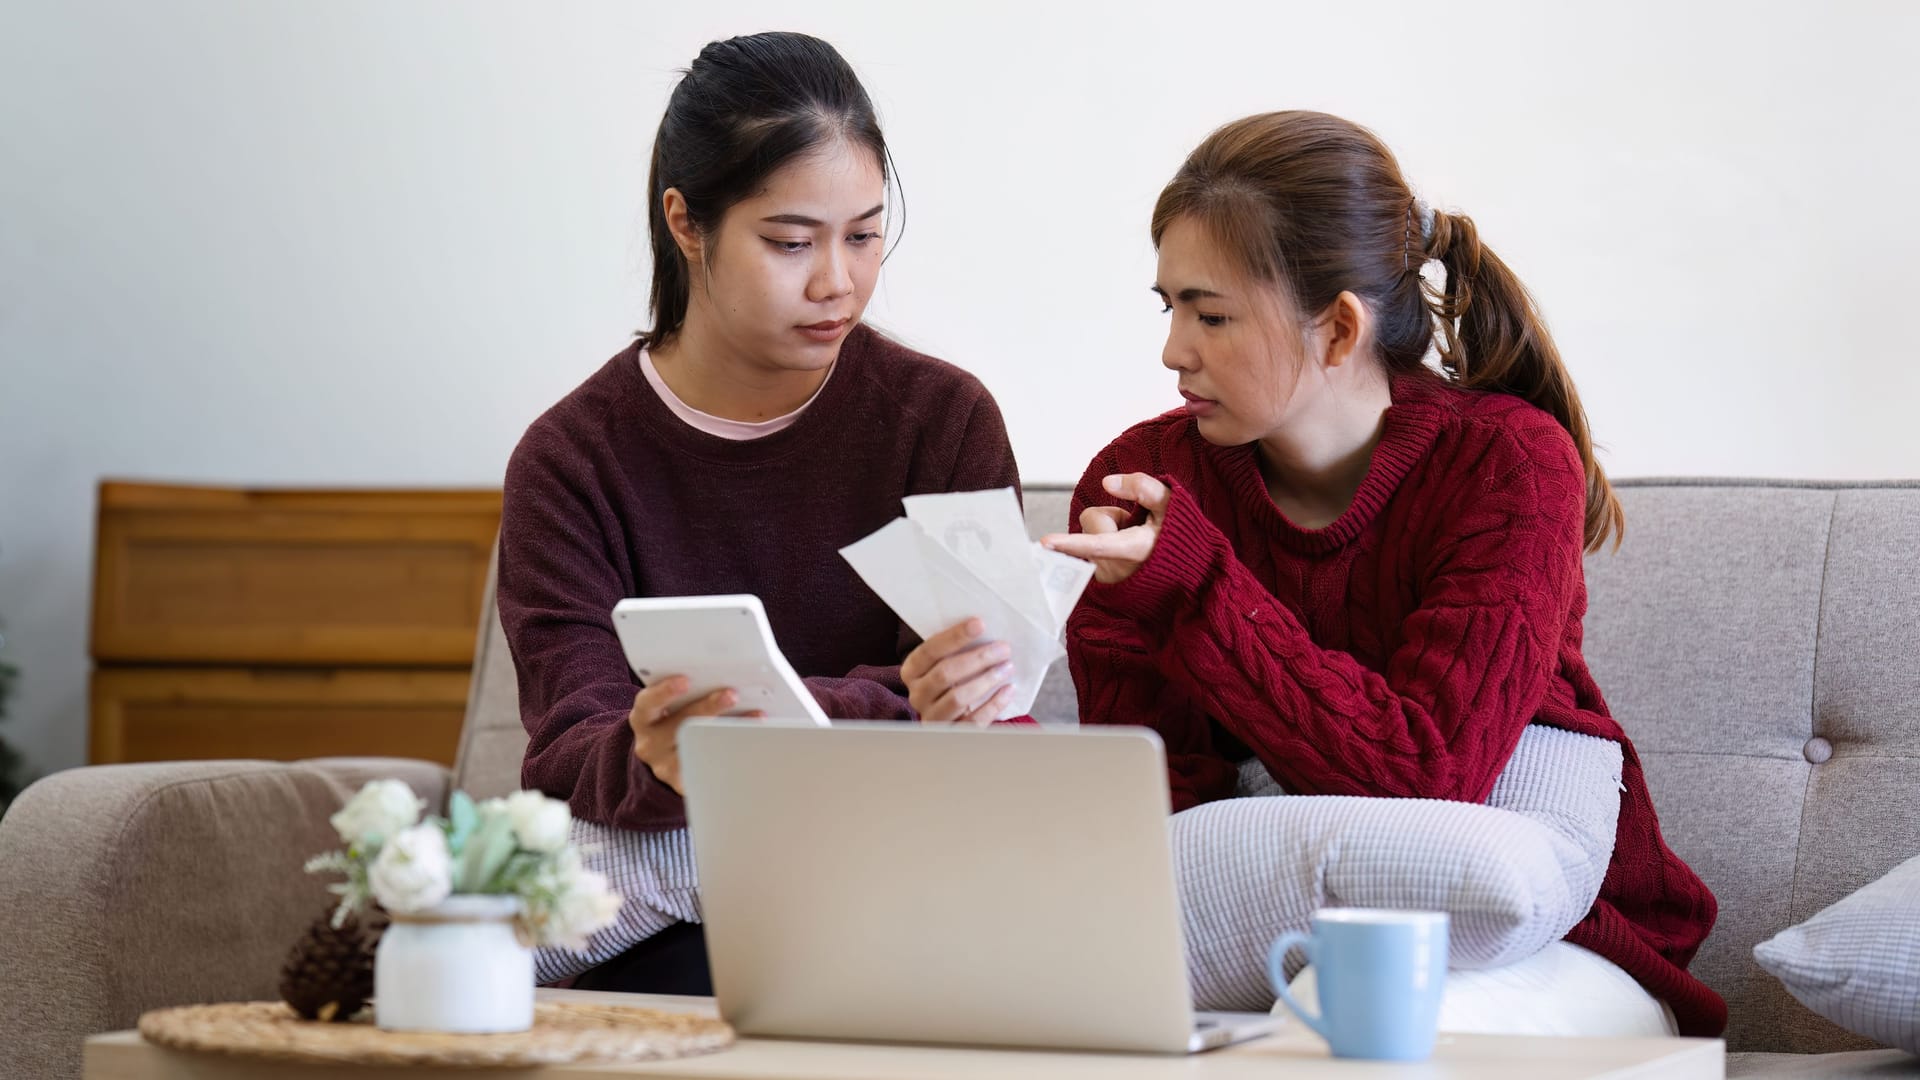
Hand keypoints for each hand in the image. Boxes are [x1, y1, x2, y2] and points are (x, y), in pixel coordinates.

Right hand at [627, 678, 762, 793]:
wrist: (664, 758)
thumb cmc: (674, 720)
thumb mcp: (670, 705)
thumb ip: (690, 691)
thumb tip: (725, 674)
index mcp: (644, 718)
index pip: (647, 703)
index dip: (664, 692)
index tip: (685, 680)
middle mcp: (650, 743)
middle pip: (679, 725)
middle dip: (707, 707)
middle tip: (732, 695)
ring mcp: (666, 766)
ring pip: (698, 749)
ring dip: (729, 731)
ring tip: (755, 718)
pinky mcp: (684, 783)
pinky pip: (710, 768)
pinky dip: (734, 753)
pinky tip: (753, 742)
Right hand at [900, 617, 1014, 725]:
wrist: (951, 718)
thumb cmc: (952, 681)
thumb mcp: (946, 663)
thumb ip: (956, 649)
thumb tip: (984, 627)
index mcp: (911, 672)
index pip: (929, 651)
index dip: (954, 637)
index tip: (980, 624)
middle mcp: (917, 695)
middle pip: (944, 674)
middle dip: (977, 659)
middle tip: (1003, 648)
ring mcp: (932, 717)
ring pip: (958, 698)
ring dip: (986, 680)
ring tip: (1008, 667)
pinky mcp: (951, 734)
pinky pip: (973, 721)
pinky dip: (993, 705)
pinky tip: (1008, 690)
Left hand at [1040, 473, 1169, 583]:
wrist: (1185, 570)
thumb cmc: (1177, 534)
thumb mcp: (1171, 504)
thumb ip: (1143, 488)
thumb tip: (1106, 483)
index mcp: (1134, 549)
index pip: (1097, 543)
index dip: (1070, 542)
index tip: (1046, 543)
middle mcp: (1116, 568)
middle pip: (1092, 522)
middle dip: (1109, 519)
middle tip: (1135, 527)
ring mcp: (1107, 578)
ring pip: (1089, 535)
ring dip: (1107, 533)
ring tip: (1132, 542)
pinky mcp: (1101, 582)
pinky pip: (1089, 551)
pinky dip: (1104, 547)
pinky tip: (1125, 554)